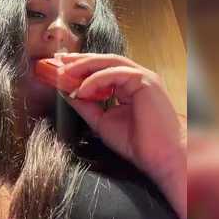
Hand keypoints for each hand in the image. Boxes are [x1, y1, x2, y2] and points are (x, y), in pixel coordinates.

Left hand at [59, 53, 185, 218]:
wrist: (160, 158)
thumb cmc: (138, 144)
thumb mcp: (102, 121)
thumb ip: (86, 105)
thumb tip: (66, 92)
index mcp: (128, 86)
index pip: (102, 69)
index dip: (80, 66)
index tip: (60, 67)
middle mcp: (137, 78)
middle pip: (104, 60)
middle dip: (79, 60)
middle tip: (58, 61)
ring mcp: (143, 77)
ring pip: (109, 62)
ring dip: (84, 66)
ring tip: (65, 73)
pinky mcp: (145, 81)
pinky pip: (115, 73)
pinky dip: (95, 80)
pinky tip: (82, 90)